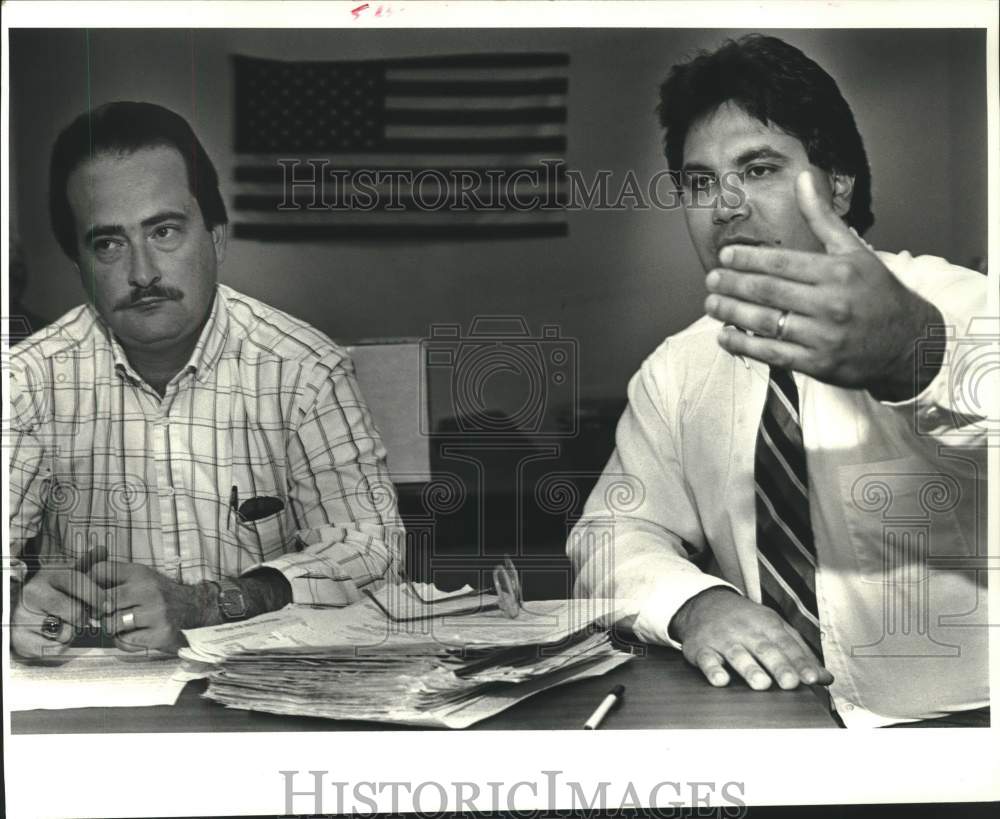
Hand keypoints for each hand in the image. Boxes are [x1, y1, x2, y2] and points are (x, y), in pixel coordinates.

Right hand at [10, 547, 106, 658]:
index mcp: (48, 576)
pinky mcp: (21, 640)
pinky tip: (53, 635)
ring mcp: (24, 617)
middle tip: (83, 617)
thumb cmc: (51, 593)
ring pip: (66, 632)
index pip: (78, 584)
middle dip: (85, 617)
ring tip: (63, 624)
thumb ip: (87, 564)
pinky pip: (55, 648)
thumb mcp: (66, 576)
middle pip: (76, 612)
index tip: (107, 606)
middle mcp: (33, 594)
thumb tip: (102, 549)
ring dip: (72, 632)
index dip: (97, 596)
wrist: (17, 611)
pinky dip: (60, 645)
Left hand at [91, 561, 208, 653]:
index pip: (99, 571)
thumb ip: (113, 575)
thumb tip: (81, 574)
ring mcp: (156, 612)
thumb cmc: (158, 594)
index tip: (94, 594)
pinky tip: (135, 635)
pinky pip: (125, 641)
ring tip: (124, 624)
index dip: (89, 585)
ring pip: (111, 623)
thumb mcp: (140, 577)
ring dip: (113, 627)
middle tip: (108, 614)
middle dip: (100, 611)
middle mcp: (148, 589)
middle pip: (102, 602)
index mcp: (140, 573)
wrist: (194, 608)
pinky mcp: (160, 633)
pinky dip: (125, 642)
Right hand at [670, 587, 832, 689]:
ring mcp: (722, 639)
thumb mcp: (773, 627)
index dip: (800, 662)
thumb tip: (826, 678)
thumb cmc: (745, 620)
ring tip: (761, 683)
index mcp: (767, 625)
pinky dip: (712, 669)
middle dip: (779, 666)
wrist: (703, 603)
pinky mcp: (701, 649)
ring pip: (737, 654)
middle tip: (790, 683)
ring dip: (749, 669)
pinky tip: (720, 680)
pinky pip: (706, 659)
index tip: (813, 678)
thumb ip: (799, 652)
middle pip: (764, 649)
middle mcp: (745, 631)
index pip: (787, 644)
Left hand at [704, 170, 942, 400]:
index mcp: (838, 273)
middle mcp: (830, 304)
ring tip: (712, 304)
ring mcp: (823, 337)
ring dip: (732, 313)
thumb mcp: (855, 251)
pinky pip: (772, 354)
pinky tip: (725, 336)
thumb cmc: (878, 294)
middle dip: (733, 284)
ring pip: (765, 323)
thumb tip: (803, 178)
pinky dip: (744, 345)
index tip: (726, 256)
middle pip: (767, 292)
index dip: (748, 259)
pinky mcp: (818, 364)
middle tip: (711, 279)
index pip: (781, 263)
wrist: (909, 343)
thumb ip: (823, 217)